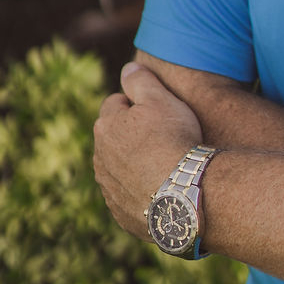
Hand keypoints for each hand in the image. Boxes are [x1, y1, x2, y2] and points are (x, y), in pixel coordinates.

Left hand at [93, 62, 202, 239]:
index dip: (139, 104)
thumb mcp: (161, 98)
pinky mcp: (121, 214)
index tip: (160, 112)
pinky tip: (164, 187)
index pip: (115, 104)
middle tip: (164, 136)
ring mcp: (109, 189)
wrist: (183, 193)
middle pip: (115, 137)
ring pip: (119, 168)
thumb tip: (127, 69)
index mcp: (105, 127)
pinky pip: (128, 196)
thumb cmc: (174, 139)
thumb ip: (140, 80)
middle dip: (133, 134)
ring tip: (166, 163)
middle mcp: (100, 159)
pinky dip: (141, 189)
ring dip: (135, 163)